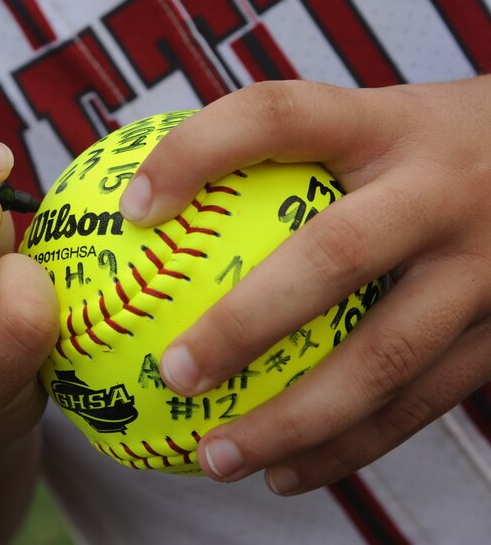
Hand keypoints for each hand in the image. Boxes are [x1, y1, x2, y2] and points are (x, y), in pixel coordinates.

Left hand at [119, 76, 490, 493]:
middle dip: (246, 322)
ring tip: (216, 456)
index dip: (200, 151)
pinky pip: (420, 404)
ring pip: (386, 359)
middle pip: (335, 256)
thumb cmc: (438, 145)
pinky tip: (288, 473)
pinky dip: (349, 449)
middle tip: (173, 373)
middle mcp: (441, 192)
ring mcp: (484, 270)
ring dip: (294, 421)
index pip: (279, 116)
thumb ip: (288, 145)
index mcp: (388, 125)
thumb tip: (155, 188)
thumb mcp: (377, 117)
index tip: (134, 207)